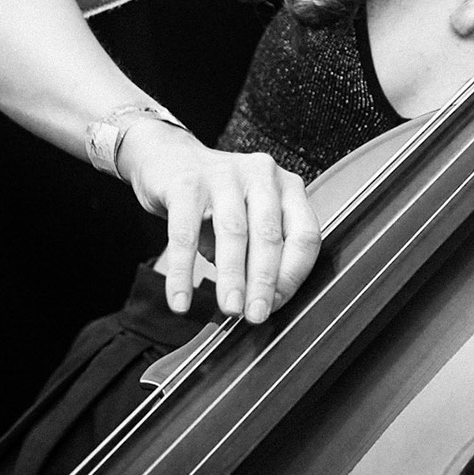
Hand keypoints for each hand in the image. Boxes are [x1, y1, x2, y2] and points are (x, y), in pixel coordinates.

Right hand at [117, 119, 320, 322]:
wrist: (168, 159)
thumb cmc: (217, 199)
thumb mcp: (250, 220)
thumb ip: (260, 254)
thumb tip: (265, 303)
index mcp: (287, 187)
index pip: (305, 235)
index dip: (293, 275)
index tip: (277, 305)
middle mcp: (262, 175)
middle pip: (270, 235)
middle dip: (264, 281)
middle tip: (256, 315)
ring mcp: (224, 175)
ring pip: (233, 233)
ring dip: (233, 277)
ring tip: (230, 309)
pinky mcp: (186, 183)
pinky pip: (184, 234)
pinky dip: (183, 272)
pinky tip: (180, 300)